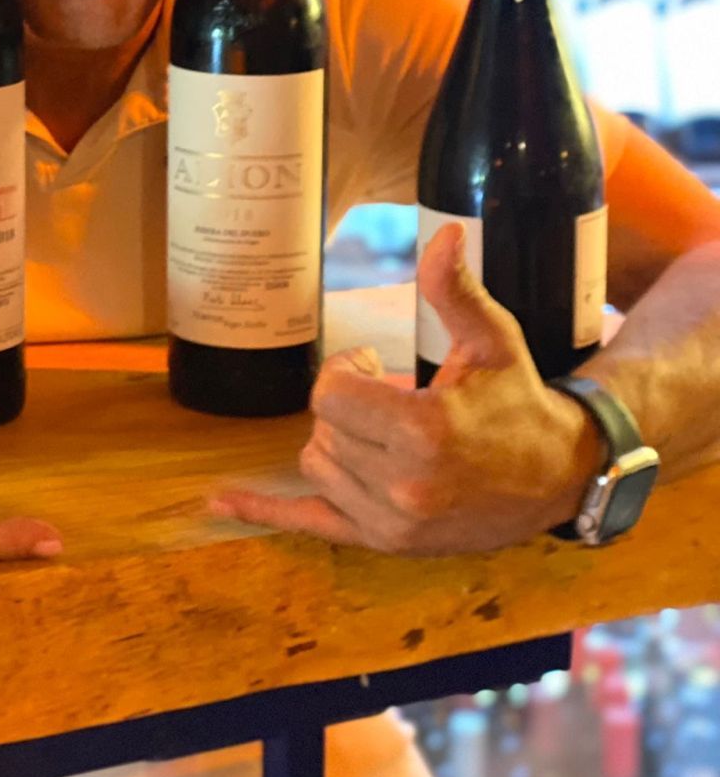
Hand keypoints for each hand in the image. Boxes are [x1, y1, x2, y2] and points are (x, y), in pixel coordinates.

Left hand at [212, 223, 604, 554]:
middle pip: (322, 430)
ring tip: (385, 434)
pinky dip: (262, 512)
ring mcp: (393, 523)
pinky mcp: (385, 543)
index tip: (373, 363)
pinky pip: (308, 526)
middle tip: (388, 398)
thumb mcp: (492, 340)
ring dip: (336, 444)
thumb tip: (445, 233)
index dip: (344, 372)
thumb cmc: (518, 400)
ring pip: (315, 466)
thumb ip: (455, 290)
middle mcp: (404, 486)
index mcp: (424, 432)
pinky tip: (218, 502)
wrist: (558, 476)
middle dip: (346, 408)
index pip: (329, 396)